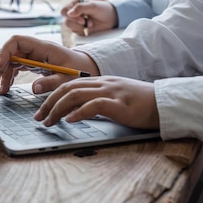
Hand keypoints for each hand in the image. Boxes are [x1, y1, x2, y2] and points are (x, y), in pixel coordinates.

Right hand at [0, 35, 99, 93]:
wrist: (86, 69)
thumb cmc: (79, 70)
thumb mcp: (67, 78)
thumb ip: (52, 82)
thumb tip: (34, 88)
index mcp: (43, 47)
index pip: (17, 41)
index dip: (5, 52)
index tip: (0, 67)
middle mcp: (36, 49)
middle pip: (10, 53)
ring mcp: (34, 56)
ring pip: (11, 61)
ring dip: (3, 75)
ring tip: (0, 91)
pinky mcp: (34, 63)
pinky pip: (17, 67)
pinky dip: (10, 77)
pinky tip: (7, 87)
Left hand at [33, 76, 159, 129]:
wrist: (164, 102)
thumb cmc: (141, 104)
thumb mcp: (114, 99)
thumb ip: (96, 102)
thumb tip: (75, 112)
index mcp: (100, 81)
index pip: (69, 84)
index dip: (52, 96)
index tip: (41, 110)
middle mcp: (102, 83)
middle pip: (67, 88)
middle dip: (49, 103)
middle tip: (38, 118)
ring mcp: (110, 92)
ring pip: (75, 95)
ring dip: (58, 109)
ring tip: (49, 121)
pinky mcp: (119, 104)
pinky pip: (94, 105)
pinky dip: (79, 112)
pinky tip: (69, 120)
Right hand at [60, 0, 117, 34]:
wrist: (111, 19)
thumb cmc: (102, 9)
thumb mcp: (92, 6)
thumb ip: (80, 8)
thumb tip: (69, 13)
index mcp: (74, 4)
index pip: (64, 10)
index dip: (69, 15)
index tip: (81, 18)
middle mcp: (73, 14)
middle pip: (66, 21)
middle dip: (77, 22)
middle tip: (86, 22)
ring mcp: (76, 23)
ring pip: (70, 27)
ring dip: (81, 27)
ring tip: (91, 24)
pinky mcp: (79, 30)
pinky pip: (76, 33)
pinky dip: (83, 31)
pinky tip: (90, 28)